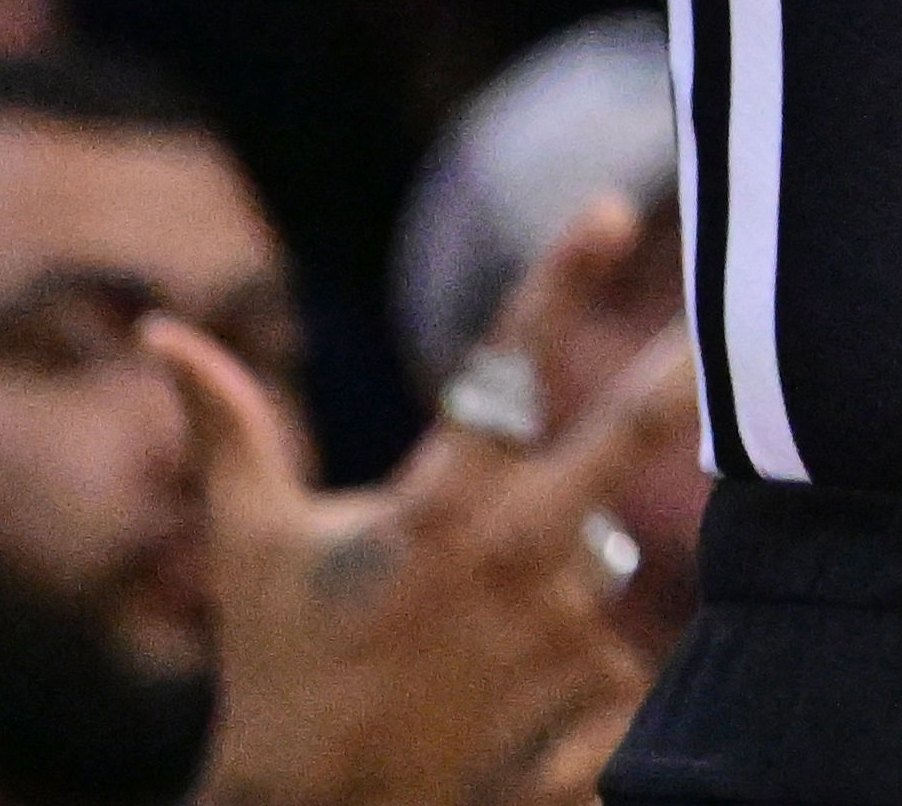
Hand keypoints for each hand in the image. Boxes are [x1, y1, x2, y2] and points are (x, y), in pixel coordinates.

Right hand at [168, 198, 685, 805]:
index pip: (505, 371)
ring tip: (471, 641)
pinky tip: (508, 694)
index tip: (607, 206)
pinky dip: (574, 651)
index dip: (556, 282)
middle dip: (686, 369)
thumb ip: (229, 433)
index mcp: (437, 510)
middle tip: (741, 318)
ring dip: (557, 573)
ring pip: (601, 553)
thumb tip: (161, 334)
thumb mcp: (254, 548)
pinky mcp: (600, 694)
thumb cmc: (280, 669)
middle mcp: (515, 558)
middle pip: (629, 435)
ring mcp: (566, 629)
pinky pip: (617, 639)